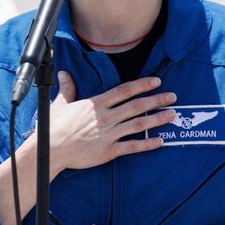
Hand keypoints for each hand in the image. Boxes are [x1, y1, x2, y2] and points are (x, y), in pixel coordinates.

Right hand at [48, 71, 175, 174]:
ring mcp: (109, 134)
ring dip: (156, 119)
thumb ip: (67, 88)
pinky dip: (147, 144)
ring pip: (138, 124)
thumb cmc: (54, 127)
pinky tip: (160, 141)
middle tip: (172, 97)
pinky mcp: (109, 151)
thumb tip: (64, 73)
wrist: (51, 149)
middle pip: (136, 106)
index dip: (142, 85)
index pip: (124, 91)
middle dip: (156, 100)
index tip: (156, 82)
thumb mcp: (60, 104)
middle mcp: (106, 117)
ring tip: (171, 115)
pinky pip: (132, 146)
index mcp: (96, 104)